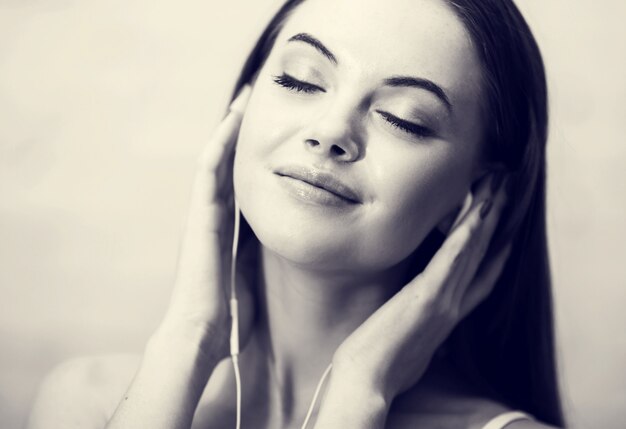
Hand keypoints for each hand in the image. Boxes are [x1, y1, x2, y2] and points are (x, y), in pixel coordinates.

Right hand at [157, 85, 254, 360]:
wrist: (202, 328)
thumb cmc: (229, 307)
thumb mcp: (254, 270)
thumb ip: (262, 251)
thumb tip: (287, 240)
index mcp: (227, 226)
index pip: (238, 179)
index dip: (248, 153)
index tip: (268, 129)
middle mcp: (213, 212)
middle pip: (225, 162)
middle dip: (237, 131)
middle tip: (252, 100)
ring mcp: (203, 211)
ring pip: (216, 159)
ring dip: (228, 129)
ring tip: (244, 100)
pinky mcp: (200, 214)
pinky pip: (209, 170)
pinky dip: (219, 144)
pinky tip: (232, 121)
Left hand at [330, 172, 510, 405]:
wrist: (368, 381)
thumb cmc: (386, 368)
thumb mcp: (414, 350)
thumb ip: (428, 335)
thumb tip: (430, 335)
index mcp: (449, 316)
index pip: (481, 280)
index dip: (496, 255)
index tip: (507, 234)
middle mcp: (453, 306)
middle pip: (482, 257)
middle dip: (496, 223)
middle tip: (506, 193)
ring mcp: (444, 301)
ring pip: (472, 252)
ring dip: (486, 218)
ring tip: (497, 189)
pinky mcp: (428, 298)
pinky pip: (452, 260)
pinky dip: (466, 236)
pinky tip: (476, 214)